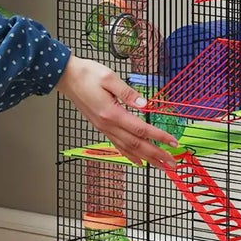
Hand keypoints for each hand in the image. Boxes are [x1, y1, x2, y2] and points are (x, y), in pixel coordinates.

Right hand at [56, 55, 178, 169]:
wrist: (67, 77)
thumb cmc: (87, 74)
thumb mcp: (109, 77)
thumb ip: (127, 92)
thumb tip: (144, 104)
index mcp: (111, 113)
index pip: (140, 129)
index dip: (158, 137)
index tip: (172, 142)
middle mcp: (107, 125)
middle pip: (136, 145)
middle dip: (156, 155)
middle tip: (172, 163)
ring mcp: (103, 128)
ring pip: (128, 149)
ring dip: (147, 158)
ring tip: (161, 165)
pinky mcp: (101, 127)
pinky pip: (118, 146)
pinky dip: (130, 156)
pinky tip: (139, 161)